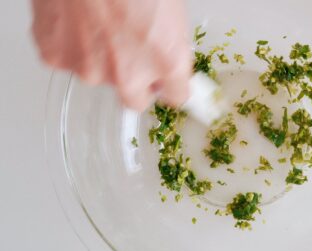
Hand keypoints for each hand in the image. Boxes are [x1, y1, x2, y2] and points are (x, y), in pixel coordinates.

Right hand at [31, 0, 191, 110]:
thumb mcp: (169, 6)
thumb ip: (168, 40)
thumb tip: (163, 49)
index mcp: (169, 59)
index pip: (176, 96)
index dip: (171, 86)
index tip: (168, 84)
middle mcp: (130, 74)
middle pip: (136, 101)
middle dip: (136, 83)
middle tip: (130, 54)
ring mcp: (91, 70)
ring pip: (98, 78)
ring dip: (100, 59)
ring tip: (97, 21)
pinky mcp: (56, 58)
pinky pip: (67, 60)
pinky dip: (71, 45)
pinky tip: (75, 19)